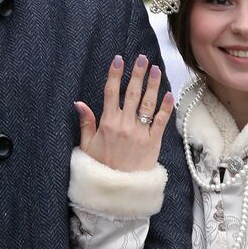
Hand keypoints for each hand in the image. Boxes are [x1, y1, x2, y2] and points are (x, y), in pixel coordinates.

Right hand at [75, 55, 174, 172]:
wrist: (117, 189)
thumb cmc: (100, 167)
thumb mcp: (86, 145)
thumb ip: (85, 123)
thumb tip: (79, 103)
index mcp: (107, 123)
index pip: (110, 92)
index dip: (114, 74)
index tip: (118, 60)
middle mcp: (124, 125)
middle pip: (131, 93)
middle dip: (137, 74)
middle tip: (142, 58)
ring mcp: (140, 132)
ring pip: (147, 103)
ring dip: (152, 85)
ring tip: (156, 69)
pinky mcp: (153, 142)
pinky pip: (160, 121)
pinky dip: (165, 107)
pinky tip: (168, 94)